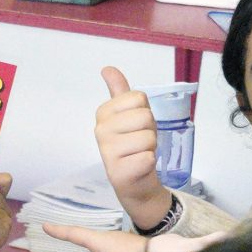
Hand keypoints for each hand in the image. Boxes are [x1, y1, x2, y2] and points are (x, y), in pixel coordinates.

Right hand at [96, 67, 170, 229]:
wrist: (135, 183)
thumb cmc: (133, 146)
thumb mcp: (127, 115)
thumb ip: (119, 91)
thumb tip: (107, 68)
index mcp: (103, 113)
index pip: (139, 98)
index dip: (145, 112)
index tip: (136, 126)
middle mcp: (100, 130)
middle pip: (145, 116)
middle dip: (150, 130)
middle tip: (140, 143)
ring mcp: (107, 152)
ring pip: (148, 137)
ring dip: (150, 148)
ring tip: (139, 155)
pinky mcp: (118, 172)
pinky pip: (148, 157)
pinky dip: (148, 163)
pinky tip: (138, 168)